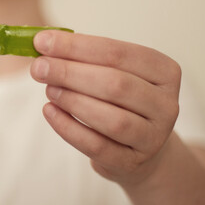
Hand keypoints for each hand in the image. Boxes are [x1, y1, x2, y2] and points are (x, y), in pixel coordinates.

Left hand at [30, 30, 180, 185]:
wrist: (139, 148)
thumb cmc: (120, 102)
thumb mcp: (111, 74)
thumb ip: (83, 59)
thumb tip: (43, 44)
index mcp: (164, 72)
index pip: (118, 53)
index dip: (77, 46)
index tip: (42, 41)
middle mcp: (166, 104)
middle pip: (116, 84)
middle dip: (70, 73)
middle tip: (38, 68)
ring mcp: (153, 137)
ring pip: (112, 119)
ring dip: (73, 101)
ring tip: (48, 89)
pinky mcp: (133, 163)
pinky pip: (98, 147)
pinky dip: (69, 128)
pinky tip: (49, 112)